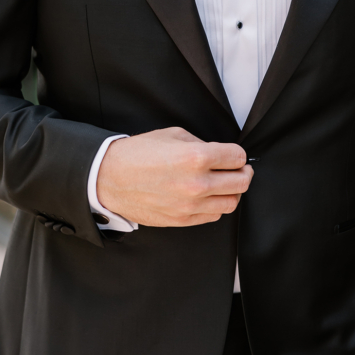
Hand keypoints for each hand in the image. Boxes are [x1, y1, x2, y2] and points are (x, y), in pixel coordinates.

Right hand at [97, 126, 253, 226]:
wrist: (110, 178)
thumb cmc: (138, 153)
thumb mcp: (173, 135)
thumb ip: (201, 143)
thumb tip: (218, 153)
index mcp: (196, 157)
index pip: (237, 157)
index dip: (238, 154)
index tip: (234, 155)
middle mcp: (197, 183)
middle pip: (241, 182)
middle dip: (244, 172)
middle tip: (240, 169)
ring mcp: (191, 205)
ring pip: (231, 202)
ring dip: (233, 191)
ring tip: (226, 183)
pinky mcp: (183, 220)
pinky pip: (214, 216)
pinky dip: (217, 205)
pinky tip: (210, 196)